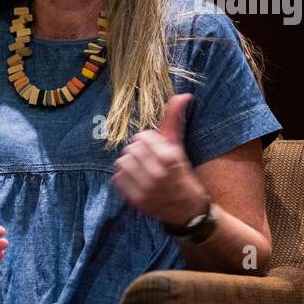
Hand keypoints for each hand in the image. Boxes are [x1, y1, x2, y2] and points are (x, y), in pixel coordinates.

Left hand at [110, 93, 208, 225]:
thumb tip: (183, 94)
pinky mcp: (136, 200)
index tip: (153, 146)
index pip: (142, 137)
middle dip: (138, 151)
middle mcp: (158, 174)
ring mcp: (146, 189)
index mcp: (170, 158)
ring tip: (140, 167)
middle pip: (131, 149)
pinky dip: (123, 177)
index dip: (147, 140)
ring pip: (122, 162)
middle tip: (147, 158)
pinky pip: (117, 179)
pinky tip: (135, 178)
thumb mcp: (179, 146)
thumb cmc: (182, 173)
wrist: (187, 208)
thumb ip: (175, 120)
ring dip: (129, 163)